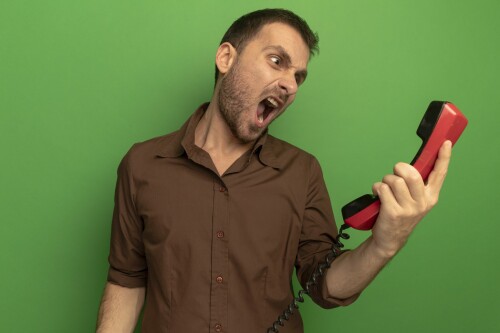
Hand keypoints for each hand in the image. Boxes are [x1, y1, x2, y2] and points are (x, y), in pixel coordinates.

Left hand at [370, 140, 451, 257]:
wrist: (390, 238)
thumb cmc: (400, 213)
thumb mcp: (414, 200)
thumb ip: (415, 184)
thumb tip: (408, 166)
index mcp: (431, 196)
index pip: (439, 174)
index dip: (443, 157)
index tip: (445, 143)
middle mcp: (423, 202)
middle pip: (411, 174)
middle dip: (399, 169)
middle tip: (394, 173)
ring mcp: (409, 209)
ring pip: (394, 180)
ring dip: (385, 181)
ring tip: (385, 190)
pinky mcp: (394, 212)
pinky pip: (382, 188)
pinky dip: (377, 188)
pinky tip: (378, 196)